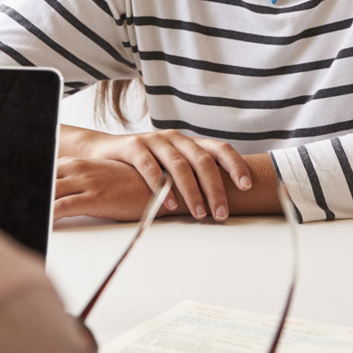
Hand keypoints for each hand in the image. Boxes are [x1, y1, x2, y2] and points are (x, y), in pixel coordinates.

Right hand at [62, 127, 250, 221]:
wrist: (105, 151)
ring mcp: (154, 140)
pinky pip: (149, 166)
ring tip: (199, 214)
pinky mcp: (133, 146)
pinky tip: (170, 205)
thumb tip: (225, 200)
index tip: (247, 186)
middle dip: (215, 189)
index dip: (235, 165)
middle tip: (221, 214)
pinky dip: (161, 186)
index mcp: (190, 142)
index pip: (220, 148)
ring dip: (192, 191)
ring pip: (179, 165)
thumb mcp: (173, 166)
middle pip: (202, 161)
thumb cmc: (147, 164)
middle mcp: (176, 138)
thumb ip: (194, 176)